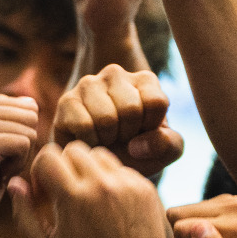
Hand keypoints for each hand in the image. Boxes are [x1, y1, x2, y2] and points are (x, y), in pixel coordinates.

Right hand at [7, 142, 169, 237]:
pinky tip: (107, 205)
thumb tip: (15, 182)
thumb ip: (23, 215)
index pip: (48, 156)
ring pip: (99, 154)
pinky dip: (110, 179)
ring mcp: (128, 184)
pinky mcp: (145, 188)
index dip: (40, 172)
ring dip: (87, 169)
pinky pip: (121, 168)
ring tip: (85, 196)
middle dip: (63, 166)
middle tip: (64, 192)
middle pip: (73, 149)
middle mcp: (102, 185)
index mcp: (74, 197)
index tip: (44, 193)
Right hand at [53, 65, 183, 176]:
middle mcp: (116, 74)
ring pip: (107, 118)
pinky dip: (90, 142)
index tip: (143, 131)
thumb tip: (137, 144)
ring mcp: (89, 84)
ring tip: (106, 138)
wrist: (101, 163)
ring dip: (108, 139)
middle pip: (131, 109)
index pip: (156, 102)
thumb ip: (169, 144)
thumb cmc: (137, 152)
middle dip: (129, 135)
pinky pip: (84, 125)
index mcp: (145, 80)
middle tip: (121, 138)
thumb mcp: (164, 151)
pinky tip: (89, 140)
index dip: (151, 128)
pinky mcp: (67, 100)